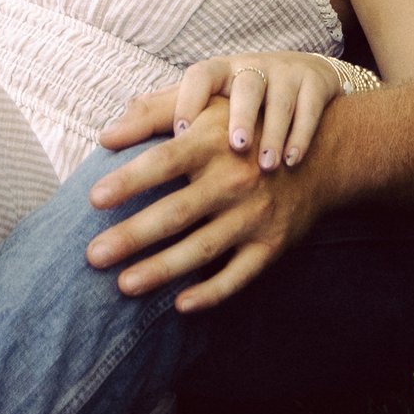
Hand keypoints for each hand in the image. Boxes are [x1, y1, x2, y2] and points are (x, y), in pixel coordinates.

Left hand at [83, 107, 331, 312]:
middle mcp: (235, 179)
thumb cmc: (245, 128)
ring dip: (162, 270)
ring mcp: (255, 215)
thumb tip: (105, 134)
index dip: (130, 180)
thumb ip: (154, 112)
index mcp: (215, 141)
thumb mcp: (208, 107)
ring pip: (203, 249)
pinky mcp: (272, 244)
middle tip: (92, 255)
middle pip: (177, 212)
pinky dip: (211, 293)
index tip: (93, 198)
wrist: (320, 154)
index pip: (165, 161)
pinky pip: (239, 275)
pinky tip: (179, 305)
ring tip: (123, 285)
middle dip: (133, 236)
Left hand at [101, 51, 358, 171]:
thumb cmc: (235, 97)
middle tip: (233, 149)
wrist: (302, 83)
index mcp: (219, 71)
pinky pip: (311, 111)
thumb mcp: (198, 99)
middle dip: (241, 116)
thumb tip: (106, 138)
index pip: (200, 75)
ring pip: (280, 102)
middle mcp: (252, 70)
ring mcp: (287, 78)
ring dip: (274, 133)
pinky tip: (292, 163)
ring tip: (265, 166)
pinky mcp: (316, 89)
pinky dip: (302, 137)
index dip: (190, 99)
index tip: (181, 131)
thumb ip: (156, 114)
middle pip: (244, 87)